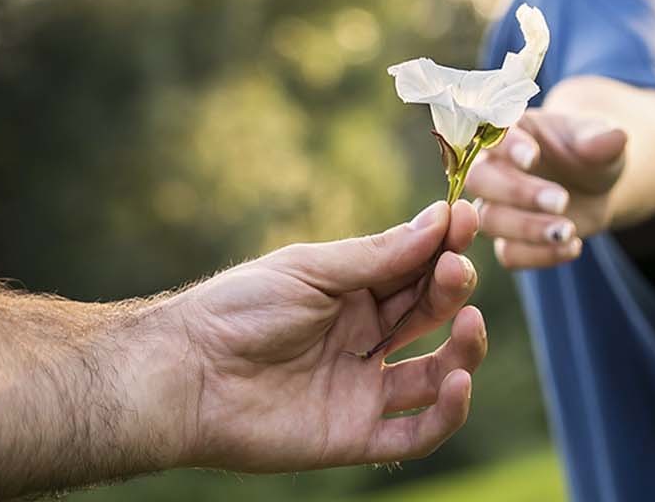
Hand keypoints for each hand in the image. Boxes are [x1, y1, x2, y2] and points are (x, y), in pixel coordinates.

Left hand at [154, 200, 485, 471]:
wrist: (186, 375)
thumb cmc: (239, 311)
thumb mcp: (313, 270)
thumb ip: (380, 256)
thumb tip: (439, 220)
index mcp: (354, 292)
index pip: (416, 268)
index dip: (445, 247)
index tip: (467, 221)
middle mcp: (365, 338)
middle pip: (431, 314)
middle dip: (452, 288)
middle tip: (456, 271)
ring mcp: (363, 388)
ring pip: (437, 374)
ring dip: (465, 349)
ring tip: (468, 325)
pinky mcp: (355, 435)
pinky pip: (416, 434)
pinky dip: (447, 414)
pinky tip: (457, 384)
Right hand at [464, 108, 626, 269]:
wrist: (598, 185)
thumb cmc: (591, 150)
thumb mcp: (601, 138)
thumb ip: (601, 138)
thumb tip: (614, 137)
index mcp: (511, 130)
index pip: (491, 134)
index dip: (506, 146)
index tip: (532, 157)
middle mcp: (493, 166)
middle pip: (480, 180)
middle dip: (518, 193)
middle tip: (561, 201)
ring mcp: (497, 205)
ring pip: (490, 221)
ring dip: (527, 229)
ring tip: (569, 231)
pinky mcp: (509, 238)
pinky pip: (508, 254)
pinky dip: (538, 255)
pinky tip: (572, 246)